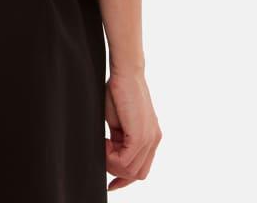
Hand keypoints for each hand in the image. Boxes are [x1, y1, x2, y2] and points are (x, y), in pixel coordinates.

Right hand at [104, 68, 162, 190]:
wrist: (125, 72)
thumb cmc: (118, 91)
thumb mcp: (119, 122)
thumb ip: (119, 140)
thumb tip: (110, 154)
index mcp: (150, 138)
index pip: (141, 169)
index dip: (124, 179)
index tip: (110, 183)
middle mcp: (153, 140)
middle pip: (137, 174)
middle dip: (117, 171)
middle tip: (103, 154)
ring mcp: (149, 139)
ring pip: (131, 170)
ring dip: (112, 162)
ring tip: (103, 144)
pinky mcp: (141, 136)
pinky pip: (126, 160)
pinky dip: (112, 157)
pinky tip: (105, 142)